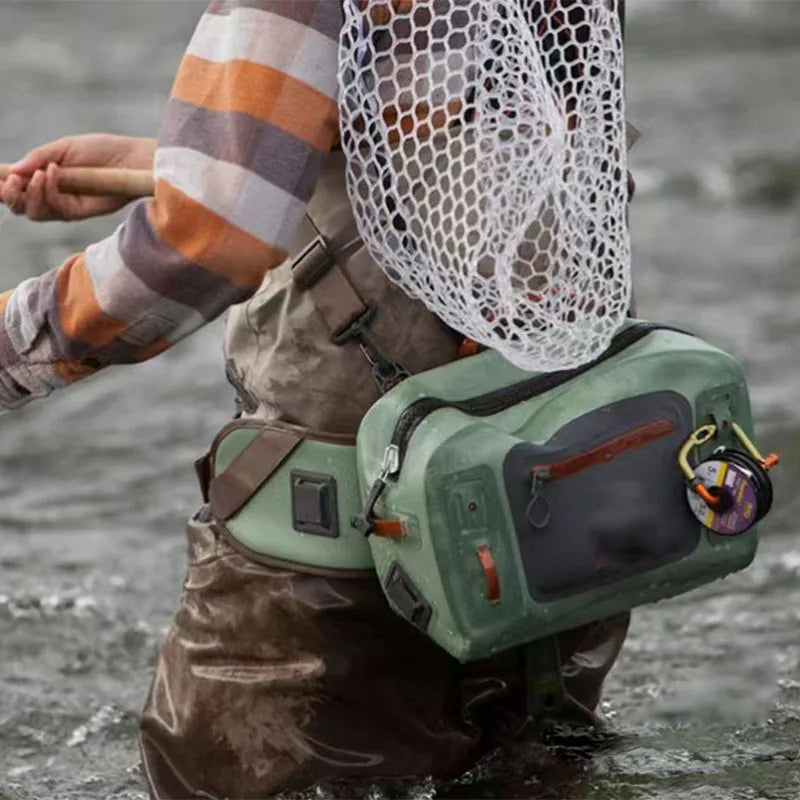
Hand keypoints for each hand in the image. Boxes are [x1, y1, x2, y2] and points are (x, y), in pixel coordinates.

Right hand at [0, 134, 155, 221]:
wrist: (129, 159)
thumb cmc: (99, 151)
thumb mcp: (63, 148)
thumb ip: (38, 157)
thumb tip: (14, 170)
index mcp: (43, 179)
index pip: (15, 187)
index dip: (1, 185)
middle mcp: (51, 196)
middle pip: (19, 205)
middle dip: (8, 194)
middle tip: (9, 181)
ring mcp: (64, 206)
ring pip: (33, 211)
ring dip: (29, 194)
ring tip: (36, 175)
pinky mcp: (79, 213)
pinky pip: (55, 209)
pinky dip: (49, 191)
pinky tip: (53, 173)